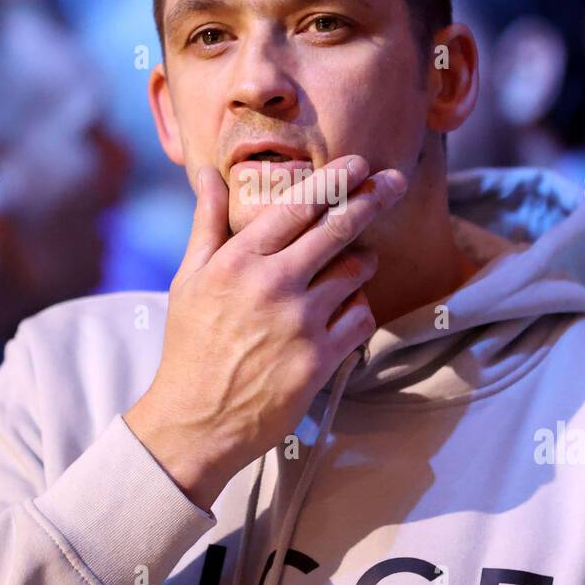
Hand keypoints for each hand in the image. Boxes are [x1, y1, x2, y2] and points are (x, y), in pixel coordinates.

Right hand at [124, 154, 406, 508]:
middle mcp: (273, 285)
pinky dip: (358, 310)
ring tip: (354, 265)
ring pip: (356, 271)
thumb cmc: (191, 346)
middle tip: (395, 181)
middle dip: (373, 198)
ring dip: (362, 262)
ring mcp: (299, 322)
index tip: (359, 163)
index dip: (335, 179)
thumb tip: (207, 173)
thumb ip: (207, 222)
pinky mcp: (320, 359)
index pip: (298, 205)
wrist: (195, 421)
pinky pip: (360, 317)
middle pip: (338, 228)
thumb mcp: (189, 279)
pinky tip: (342, 314)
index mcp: (239, 260)